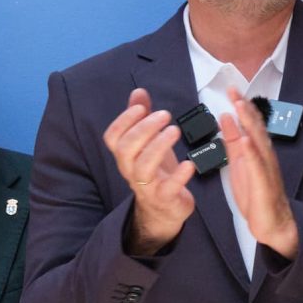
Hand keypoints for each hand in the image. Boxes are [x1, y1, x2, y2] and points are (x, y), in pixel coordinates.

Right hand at [104, 87, 195, 254]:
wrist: (164, 210)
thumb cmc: (157, 172)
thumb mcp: (149, 144)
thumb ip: (142, 119)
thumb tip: (138, 92)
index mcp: (126, 156)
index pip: (112, 138)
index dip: (123, 121)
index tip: (141, 107)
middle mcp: (131, 171)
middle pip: (126, 149)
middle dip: (144, 129)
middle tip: (165, 115)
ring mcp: (147, 186)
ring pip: (143, 167)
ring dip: (159, 146)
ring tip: (175, 131)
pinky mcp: (165, 199)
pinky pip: (168, 188)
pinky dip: (179, 175)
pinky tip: (190, 163)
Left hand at [219, 87, 297, 258]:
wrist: (273, 223)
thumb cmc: (256, 194)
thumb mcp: (239, 163)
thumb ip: (232, 141)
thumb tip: (226, 117)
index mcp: (256, 150)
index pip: (249, 124)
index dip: (241, 107)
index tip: (231, 90)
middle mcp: (264, 155)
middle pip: (255, 127)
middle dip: (245, 109)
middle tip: (235, 91)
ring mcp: (266, 168)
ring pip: (258, 141)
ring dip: (250, 123)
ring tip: (240, 107)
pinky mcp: (264, 183)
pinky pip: (258, 165)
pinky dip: (252, 151)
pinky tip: (246, 140)